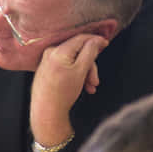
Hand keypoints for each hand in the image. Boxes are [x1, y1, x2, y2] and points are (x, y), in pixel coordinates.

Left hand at [30, 33, 108, 148]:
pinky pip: (65, 66)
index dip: (95, 40)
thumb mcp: (81, 71)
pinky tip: (82, 87)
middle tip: (95, 81)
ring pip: (73, 61)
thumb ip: (90, 52)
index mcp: (58, 51)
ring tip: (90, 87)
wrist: (46, 113)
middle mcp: (50, 52)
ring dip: (84, 73)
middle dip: (90, 65)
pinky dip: (75, 75)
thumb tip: (96, 40)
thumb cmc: (62, 94)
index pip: (81, 38)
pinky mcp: (46, 69)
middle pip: (78, 51)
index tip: (106, 44)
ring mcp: (47, 61)